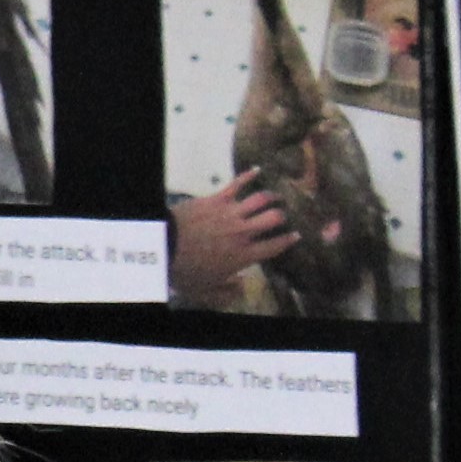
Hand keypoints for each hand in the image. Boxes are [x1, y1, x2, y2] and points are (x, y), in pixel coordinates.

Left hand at [170, 173, 298, 297]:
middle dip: (282, 217)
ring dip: (272, 197)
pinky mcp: (218, 199)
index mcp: (243, 255)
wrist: (164, 246)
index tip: (297, 236)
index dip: (289, 241)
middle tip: (283, 216)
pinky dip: (249, 175)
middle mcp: (243, 232)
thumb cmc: (184, 271)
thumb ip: (227, 291)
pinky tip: (257, 170)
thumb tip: (243, 287)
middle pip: (274, 218)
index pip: (275, 246)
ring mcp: (231, 213)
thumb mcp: (206, 290)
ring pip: (261, 199)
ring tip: (277, 197)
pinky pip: (237, 183)